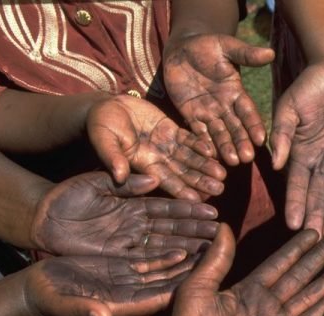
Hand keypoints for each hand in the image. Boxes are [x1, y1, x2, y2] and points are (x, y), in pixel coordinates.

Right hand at [24, 249, 196, 315]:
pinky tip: (184, 233)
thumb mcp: (65, 305)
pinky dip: (166, 244)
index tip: (203, 273)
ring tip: (208, 237)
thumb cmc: (50, 301)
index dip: (182, 285)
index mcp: (124, 303)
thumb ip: (84, 310)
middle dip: (193, 265)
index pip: (160, 296)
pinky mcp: (122, 263)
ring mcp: (129, 276)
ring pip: (164, 263)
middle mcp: (133, 290)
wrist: (38, 289)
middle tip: (217, 249)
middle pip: (169, 278)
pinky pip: (149, 252)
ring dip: (185, 251)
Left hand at [31, 172, 219, 257]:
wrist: (42, 219)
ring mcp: (129, 242)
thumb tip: (152, 179)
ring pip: (164, 245)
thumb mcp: (95, 184)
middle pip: (172, 229)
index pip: (167, 207)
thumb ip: (124, 184)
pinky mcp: (118, 258)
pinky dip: (166, 261)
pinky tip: (185, 262)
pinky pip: (146, 260)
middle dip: (196, 230)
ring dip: (188, 247)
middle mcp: (136, 224)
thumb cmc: (65, 197)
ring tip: (211, 249)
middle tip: (220, 232)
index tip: (211, 210)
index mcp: (134, 203)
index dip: (188, 209)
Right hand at [87, 94, 225, 200]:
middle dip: (201, 181)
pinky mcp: (172, 131)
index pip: (165, 182)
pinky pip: (189, 139)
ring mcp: (167, 145)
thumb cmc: (100, 126)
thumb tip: (119, 176)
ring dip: (206, 165)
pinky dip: (201, 144)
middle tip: (220, 189)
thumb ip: (112, 157)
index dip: (181, 190)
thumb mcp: (103, 140)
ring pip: (190, 158)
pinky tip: (214, 150)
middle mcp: (158, 159)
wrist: (106, 106)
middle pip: (183, 173)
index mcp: (143, 166)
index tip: (197, 200)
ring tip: (223, 174)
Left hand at [163, 33, 273, 165]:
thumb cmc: (207, 45)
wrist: (182, 49)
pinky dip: (203, 143)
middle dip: (241, 142)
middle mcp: (225, 107)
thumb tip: (271, 53)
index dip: (254, 125)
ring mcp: (208, 113)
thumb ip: (247, 54)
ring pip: (218, 134)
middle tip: (246, 158)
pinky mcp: (191, 115)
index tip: (261, 139)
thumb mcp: (227, 46)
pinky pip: (197, 131)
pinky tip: (208, 155)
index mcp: (236, 92)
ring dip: (225, 148)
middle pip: (235, 128)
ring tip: (231, 162)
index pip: (248, 112)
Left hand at [164, 224, 323, 315]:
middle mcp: (267, 303)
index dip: (296, 248)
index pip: (279, 263)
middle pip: (299, 275)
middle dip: (318, 258)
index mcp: (248, 288)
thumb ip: (216, 260)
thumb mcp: (198, 287)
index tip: (313, 232)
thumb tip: (224, 226)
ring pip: (308, 296)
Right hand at [270, 61, 323, 234]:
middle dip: (320, 218)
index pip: (298, 185)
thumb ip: (283, 134)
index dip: (296, 204)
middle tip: (318, 242)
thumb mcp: (290, 107)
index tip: (293, 225)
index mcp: (303, 154)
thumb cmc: (310, 84)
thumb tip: (276, 162)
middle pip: (321, 195)